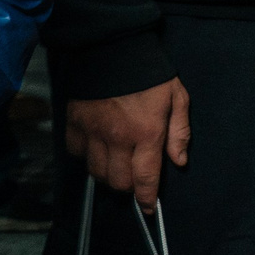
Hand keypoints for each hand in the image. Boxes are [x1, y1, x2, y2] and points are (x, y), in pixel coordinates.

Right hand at [64, 78, 190, 211]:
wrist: (111, 46)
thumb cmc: (149, 73)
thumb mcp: (177, 97)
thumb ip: (180, 132)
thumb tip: (179, 161)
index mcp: (146, 133)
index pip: (145, 178)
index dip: (147, 198)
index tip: (148, 207)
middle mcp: (118, 138)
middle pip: (117, 180)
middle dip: (127, 187)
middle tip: (132, 181)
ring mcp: (92, 131)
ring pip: (95, 170)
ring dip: (106, 174)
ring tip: (114, 167)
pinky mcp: (74, 121)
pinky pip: (75, 151)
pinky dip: (84, 155)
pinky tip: (93, 149)